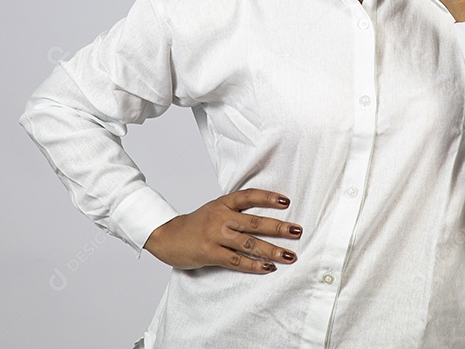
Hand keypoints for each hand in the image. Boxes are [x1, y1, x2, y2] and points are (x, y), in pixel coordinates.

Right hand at [143, 188, 301, 272]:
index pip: (249, 197)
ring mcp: (214, 235)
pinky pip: (236, 260)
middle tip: (297, 231)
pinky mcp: (209, 253)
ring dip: (271, 250)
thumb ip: (236, 210)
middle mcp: (220, 217)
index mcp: (223, 203)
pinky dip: (253, 265)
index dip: (268, 198)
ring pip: (248, 243)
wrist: (167, 236)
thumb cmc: (196, 224)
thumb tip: (266, 216)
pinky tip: (268, 268)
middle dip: (278, 227)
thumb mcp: (215, 209)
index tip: (287, 201)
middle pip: (254, 222)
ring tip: (289, 256)